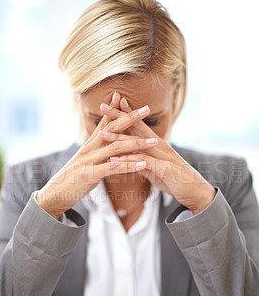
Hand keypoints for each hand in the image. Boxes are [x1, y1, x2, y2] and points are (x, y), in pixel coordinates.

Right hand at [36, 93, 157, 219]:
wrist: (54, 195)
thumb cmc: (71, 179)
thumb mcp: (83, 161)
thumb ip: (94, 151)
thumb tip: (103, 143)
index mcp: (88, 145)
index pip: (103, 123)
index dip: (112, 109)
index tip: (122, 95)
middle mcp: (89, 149)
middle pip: (112, 129)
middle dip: (130, 118)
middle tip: (147, 108)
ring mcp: (89, 161)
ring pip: (116, 148)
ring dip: (136, 143)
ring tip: (154, 141)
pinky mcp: (91, 174)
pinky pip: (114, 168)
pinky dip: (130, 165)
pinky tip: (143, 164)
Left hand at [98, 97, 215, 214]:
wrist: (195, 191)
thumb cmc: (175, 180)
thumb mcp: (155, 170)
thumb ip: (142, 162)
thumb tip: (130, 160)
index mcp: (156, 144)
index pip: (138, 124)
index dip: (125, 113)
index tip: (110, 104)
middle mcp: (158, 145)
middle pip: (136, 127)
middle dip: (118, 116)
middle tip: (102, 106)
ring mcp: (162, 155)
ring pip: (136, 143)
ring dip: (118, 138)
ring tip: (101, 134)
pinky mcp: (164, 168)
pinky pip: (143, 162)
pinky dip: (128, 160)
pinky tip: (114, 160)